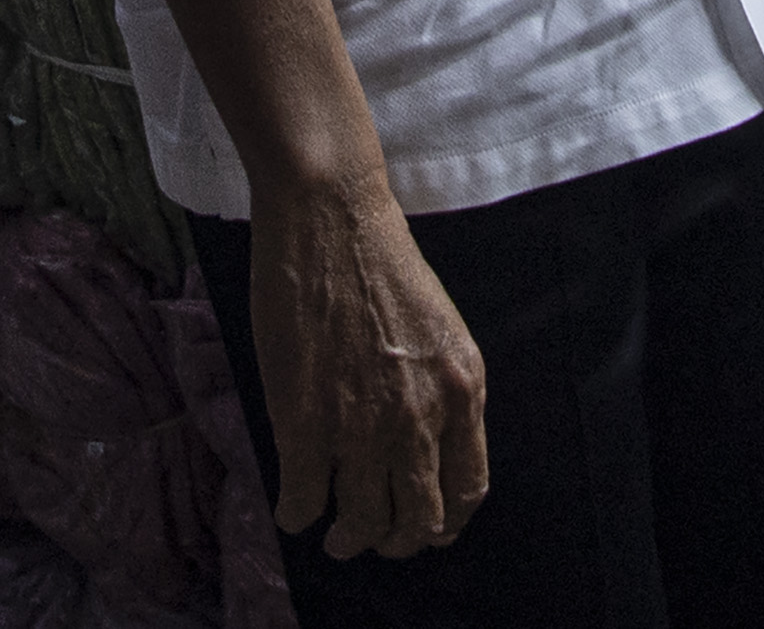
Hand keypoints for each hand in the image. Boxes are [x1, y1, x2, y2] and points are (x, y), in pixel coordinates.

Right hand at [247, 166, 487, 561]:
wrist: (334, 223)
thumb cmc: (385, 268)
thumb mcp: (444, 332)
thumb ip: (442, 392)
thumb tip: (429, 451)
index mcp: (464, 390)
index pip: (469, 488)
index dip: (447, 521)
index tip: (428, 528)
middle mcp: (422, 416)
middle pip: (417, 520)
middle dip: (396, 540)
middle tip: (375, 537)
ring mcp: (363, 425)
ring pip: (361, 523)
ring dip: (346, 538)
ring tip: (335, 533)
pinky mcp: (305, 423)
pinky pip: (303, 501)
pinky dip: (296, 514)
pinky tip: (293, 505)